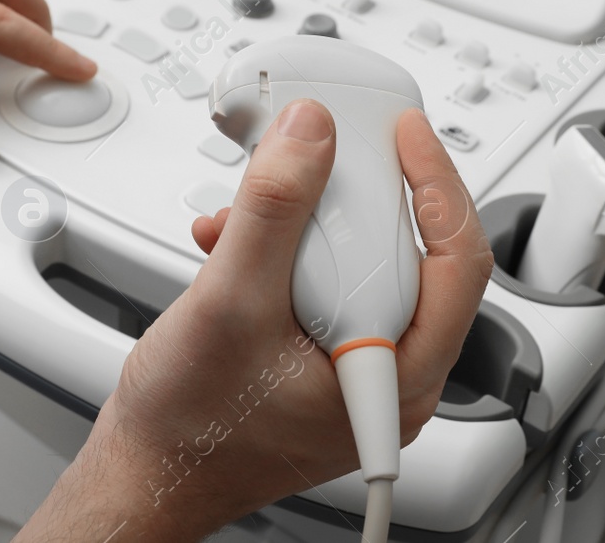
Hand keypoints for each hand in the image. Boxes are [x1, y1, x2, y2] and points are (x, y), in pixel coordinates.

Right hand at [17, 101, 493, 542]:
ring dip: (303, 224)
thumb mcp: (229, 302)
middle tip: (317, 152)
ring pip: (358, 261)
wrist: (147, 470)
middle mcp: (389, 374)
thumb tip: (311, 134)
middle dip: (351, 196)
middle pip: (408, 252)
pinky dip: (281, 250)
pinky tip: (233, 243)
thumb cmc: (190, 428)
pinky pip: (322, 279)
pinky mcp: (322, 353)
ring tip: (246, 217)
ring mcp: (356, 365)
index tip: (404, 133)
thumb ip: (274, 211)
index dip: (437, 184)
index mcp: (396, 379)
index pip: (457, 263)